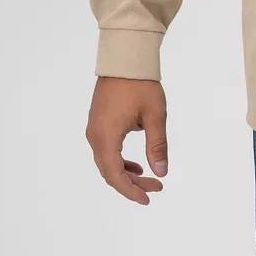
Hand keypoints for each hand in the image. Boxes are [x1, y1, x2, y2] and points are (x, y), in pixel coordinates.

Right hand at [85, 76, 167, 204]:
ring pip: (107, 162)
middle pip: (109, 171)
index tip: (148, 198)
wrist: (125, 57)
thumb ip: (157, 145)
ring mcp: (94, 129)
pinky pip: (106, 150)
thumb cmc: (141, 84)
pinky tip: (135, 163)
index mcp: (106, 137)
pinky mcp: (97, 122)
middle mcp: (95, 136)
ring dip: (126, 172)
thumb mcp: (155, 115)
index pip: (115, 175)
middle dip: (132, 183)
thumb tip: (161, 172)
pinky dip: (120, 160)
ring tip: (148, 177)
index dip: (131, 191)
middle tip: (156, 187)